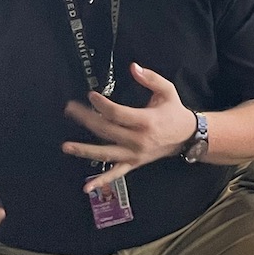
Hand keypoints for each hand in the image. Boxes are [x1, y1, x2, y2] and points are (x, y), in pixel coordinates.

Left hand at [62, 63, 194, 192]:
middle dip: (86, 119)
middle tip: (70, 109)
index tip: (91, 95)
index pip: (117, 113)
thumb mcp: (167, 90)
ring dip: (84, 150)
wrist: (187, 136)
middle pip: (106, 130)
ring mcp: (134, 154)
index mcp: (146, 121)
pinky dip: (101, 181)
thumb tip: (133, 67)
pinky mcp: (133, 163)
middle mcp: (138, 140)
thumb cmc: (174, 111)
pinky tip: (87, 187)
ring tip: (66, 146)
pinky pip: (116, 173)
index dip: (101, 104)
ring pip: (105, 153)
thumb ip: (151, 78)